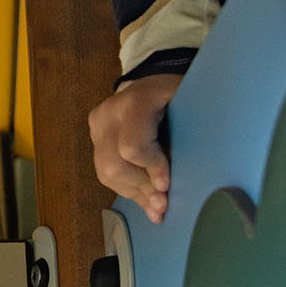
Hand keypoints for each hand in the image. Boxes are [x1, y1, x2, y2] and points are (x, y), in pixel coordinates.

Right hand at [88, 73, 181, 222]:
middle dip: (140, 188)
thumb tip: (173, 189)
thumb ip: (184, 143)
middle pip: (113, 165)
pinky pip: (105, 172)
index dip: (151, 169)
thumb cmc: (180, 96)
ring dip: (133, 193)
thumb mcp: (191, 109)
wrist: (156, 80)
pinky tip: (145, 198)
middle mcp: (109, 113)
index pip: (132, 146)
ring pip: (105, 173)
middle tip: (162, 205)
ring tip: (156, 206)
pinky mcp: (94, 137)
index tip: (168, 186)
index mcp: (136, 102)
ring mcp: (97, 126)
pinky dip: (127, 188)